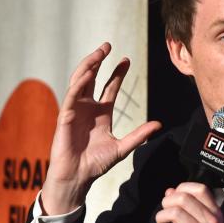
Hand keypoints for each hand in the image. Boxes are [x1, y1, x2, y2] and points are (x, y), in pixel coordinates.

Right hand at [41, 42, 161, 214]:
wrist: (79, 177)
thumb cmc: (96, 163)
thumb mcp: (122, 147)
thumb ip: (139, 135)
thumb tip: (158, 124)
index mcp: (101, 113)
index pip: (109, 87)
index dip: (117, 73)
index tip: (126, 59)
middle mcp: (87, 108)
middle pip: (92, 78)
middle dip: (98, 61)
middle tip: (108, 45)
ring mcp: (75, 111)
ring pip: (79, 82)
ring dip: (87, 66)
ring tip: (98, 53)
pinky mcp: (64, 117)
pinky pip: (70, 97)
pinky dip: (78, 85)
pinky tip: (86, 74)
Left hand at [151, 183, 223, 222]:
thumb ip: (191, 208)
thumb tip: (170, 192)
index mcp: (216, 214)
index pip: (200, 189)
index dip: (182, 188)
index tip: (174, 197)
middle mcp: (211, 222)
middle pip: (183, 198)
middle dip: (167, 203)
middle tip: (165, 214)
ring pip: (174, 213)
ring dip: (161, 217)